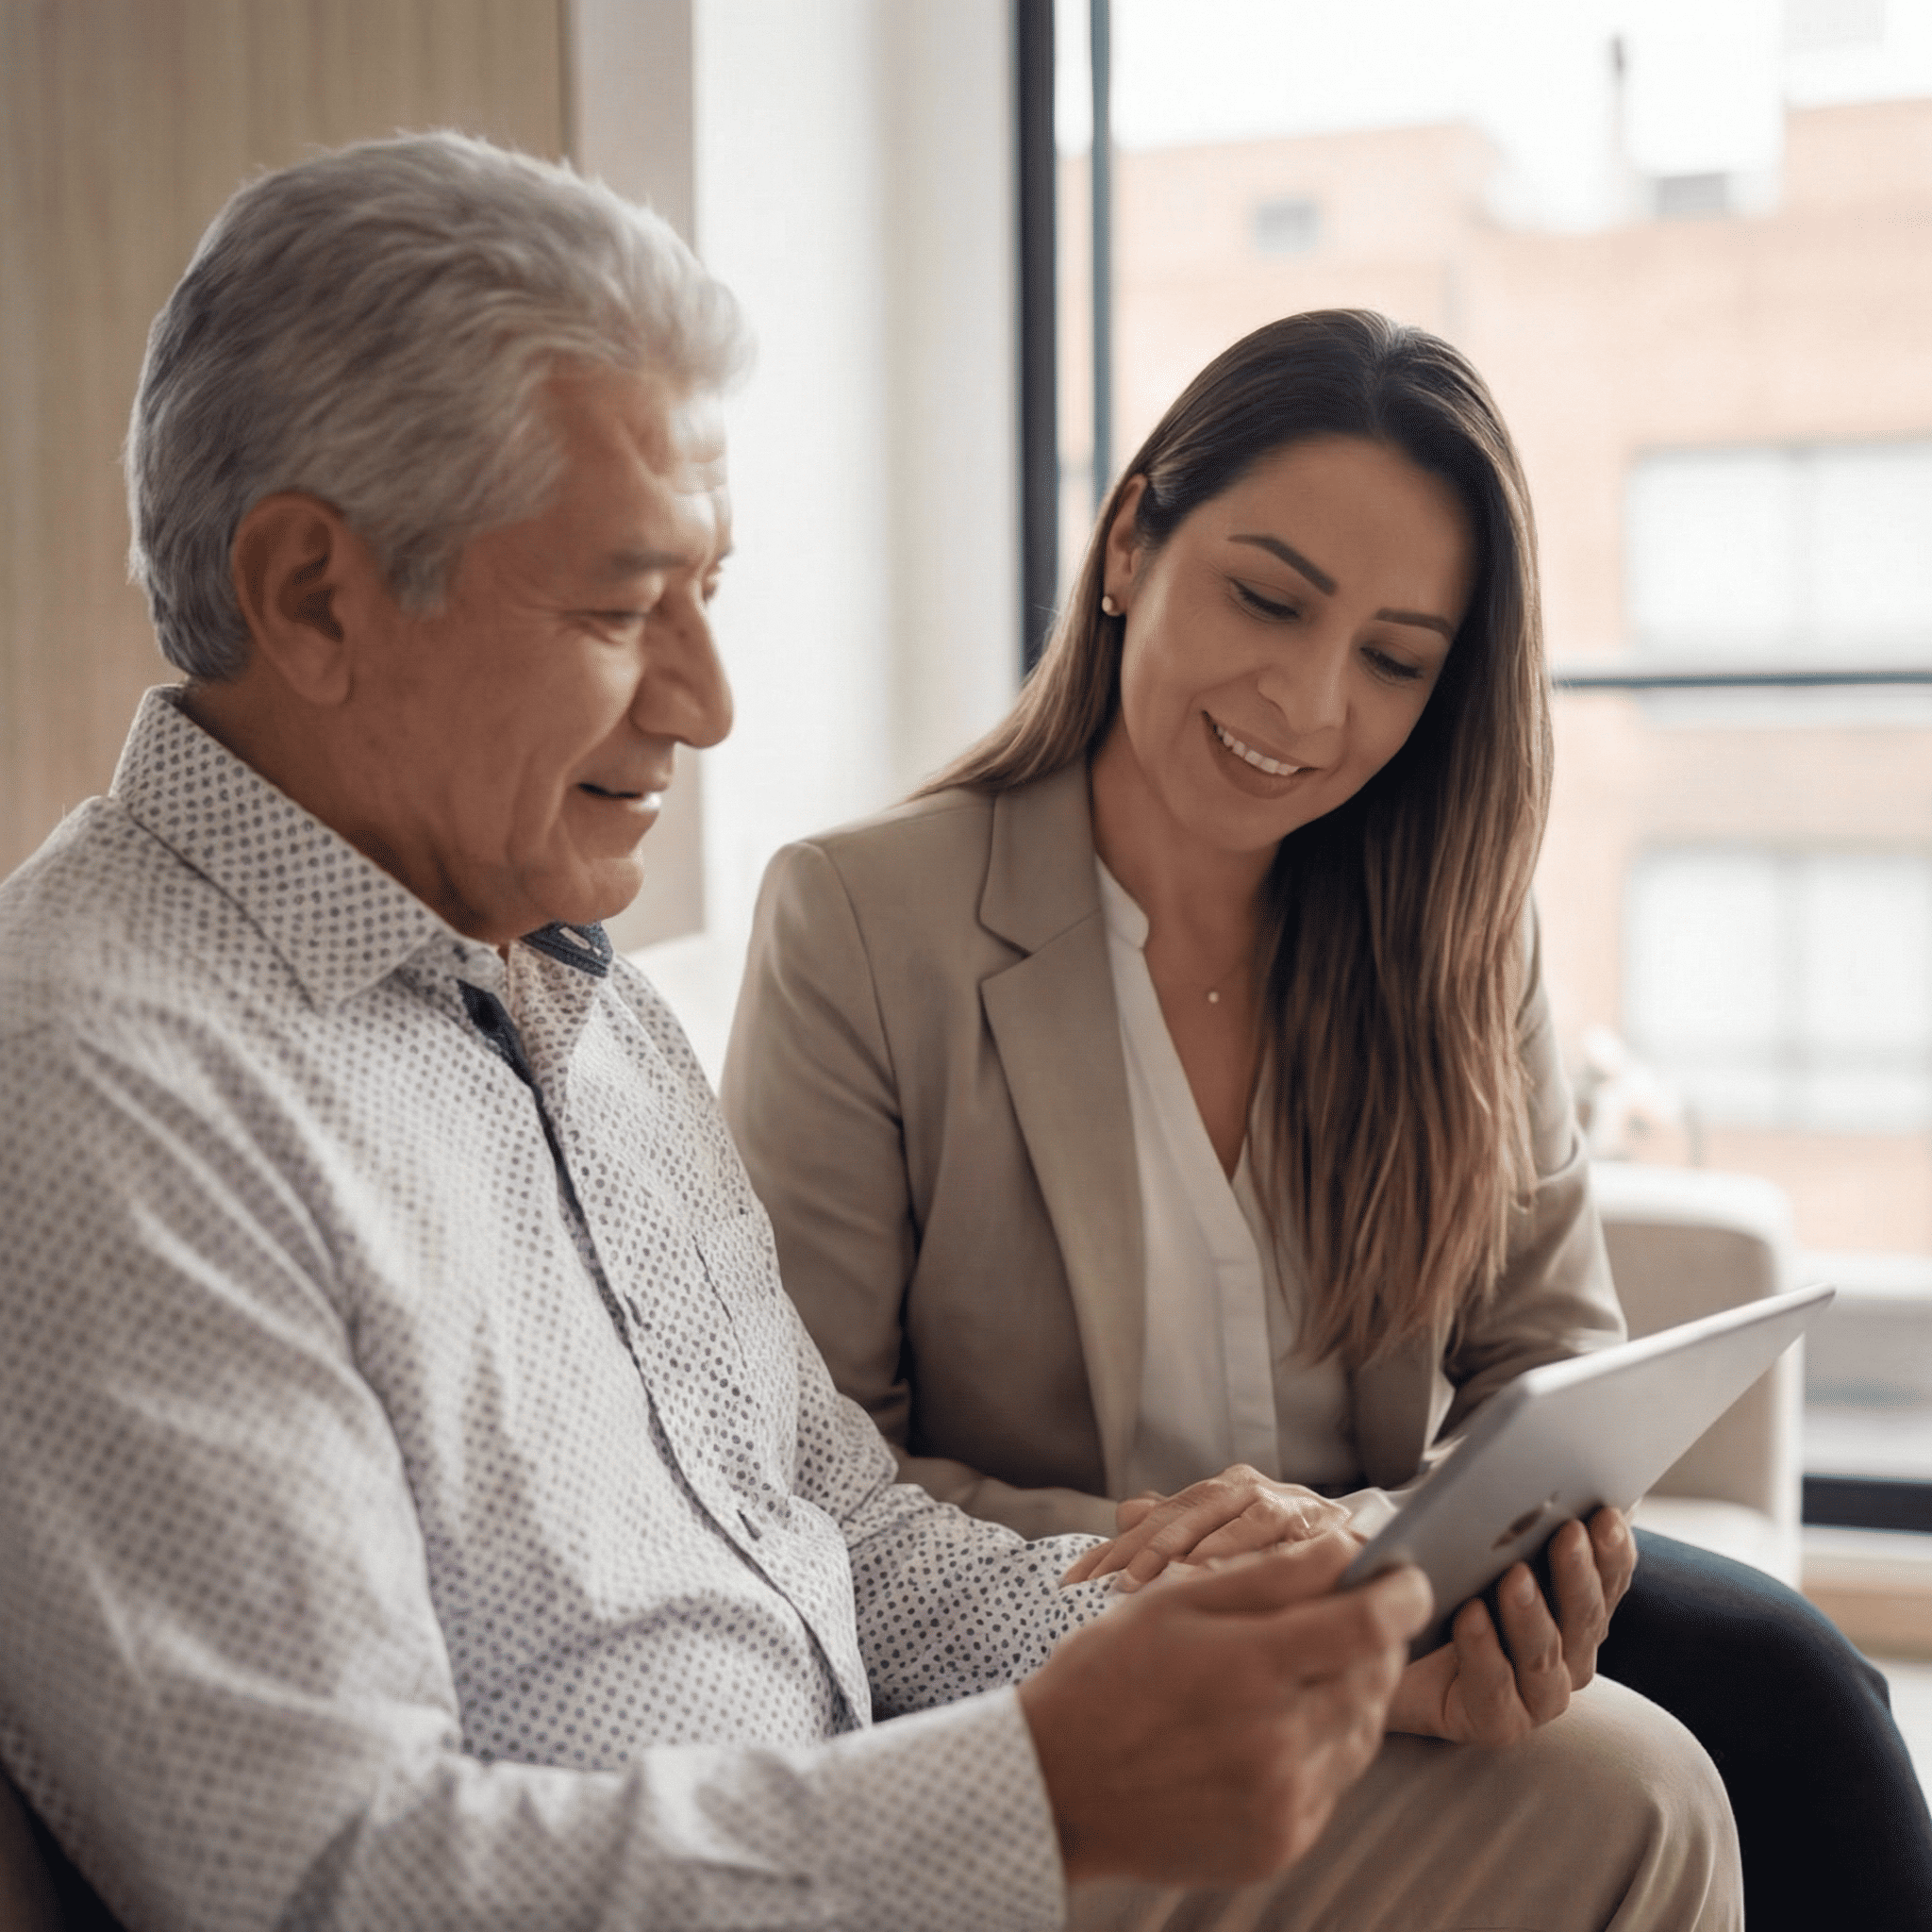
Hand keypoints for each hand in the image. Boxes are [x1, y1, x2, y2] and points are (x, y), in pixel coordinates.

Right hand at [1019, 1532, 1432, 1886]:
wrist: (1058, 1786)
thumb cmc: (1109, 1676)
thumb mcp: (1176, 1602)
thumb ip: (1270, 1576)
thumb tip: (1346, 1549)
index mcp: (1248, 1668)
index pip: (1367, 1627)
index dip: (1402, 1595)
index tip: (1410, 1576)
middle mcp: (1275, 1742)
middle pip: (1374, 1679)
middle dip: (1379, 1639)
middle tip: (1358, 1614)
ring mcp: (1281, 1802)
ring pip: (1360, 1732)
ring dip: (1356, 1690)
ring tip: (1312, 1665)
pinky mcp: (1279, 1843)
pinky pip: (1332, 1782)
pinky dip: (1324, 1744)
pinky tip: (1282, 1723)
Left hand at [1059, 1463, 1352, 1591]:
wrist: (1366, 1551)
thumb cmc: (1284, 1550)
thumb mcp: (1223, 1542)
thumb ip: (1179, 1526)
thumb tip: (1125, 1510)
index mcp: (1215, 1495)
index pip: (1154, 1518)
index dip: (1114, 1548)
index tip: (1073, 1581)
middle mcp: (1244, 1488)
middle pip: (1184, 1511)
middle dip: (1143, 1546)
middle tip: (1108, 1583)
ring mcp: (1283, 1500)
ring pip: (1225, 1514)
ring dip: (1188, 1544)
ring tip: (1151, 1577)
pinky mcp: (1319, 1521)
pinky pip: (1275, 1531)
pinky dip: (1245, 1546)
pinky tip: (1218, 1571)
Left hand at [1385, 1507, 1636, 1744]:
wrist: (1382, 1647)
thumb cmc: (1438, 1585)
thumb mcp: (1477, 1544)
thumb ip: (1516, 1524)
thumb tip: (1543, 1478)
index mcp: (1576, 1611)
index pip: (1608, 1581)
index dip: (1613, 1551)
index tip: (1608, 1513)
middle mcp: (1568, 1656)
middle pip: (1586, 1617)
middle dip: (1579, 1573)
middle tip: (1569, 1532)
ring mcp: (1537, 1695)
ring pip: (1546, 1655)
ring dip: (1533, 1613)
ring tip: (1514, 1575)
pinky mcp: (1497, 1721)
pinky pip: (1496, 1687)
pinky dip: (1484, 1649)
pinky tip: (1470, 1615)